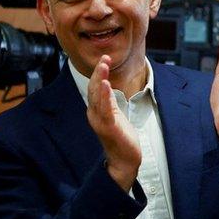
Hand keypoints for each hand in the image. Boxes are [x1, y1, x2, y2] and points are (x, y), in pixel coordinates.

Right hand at [87, 55, 141, 190]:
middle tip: (103, 58)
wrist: (124, 160)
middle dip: (98, 72)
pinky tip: (106, 85)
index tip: (104, 59)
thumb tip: (106, 86)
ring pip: (97, 97)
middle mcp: (94, 114)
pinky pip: (105, 109)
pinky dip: (104, 96)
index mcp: (96, 111)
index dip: (98, 73)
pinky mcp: (109, 127)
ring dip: (100, 80)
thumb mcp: (114, 115)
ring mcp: (100, 121)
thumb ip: (109, 101)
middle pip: (93, 89)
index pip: (94, 88)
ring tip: (103, 66)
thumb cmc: (120, 138)